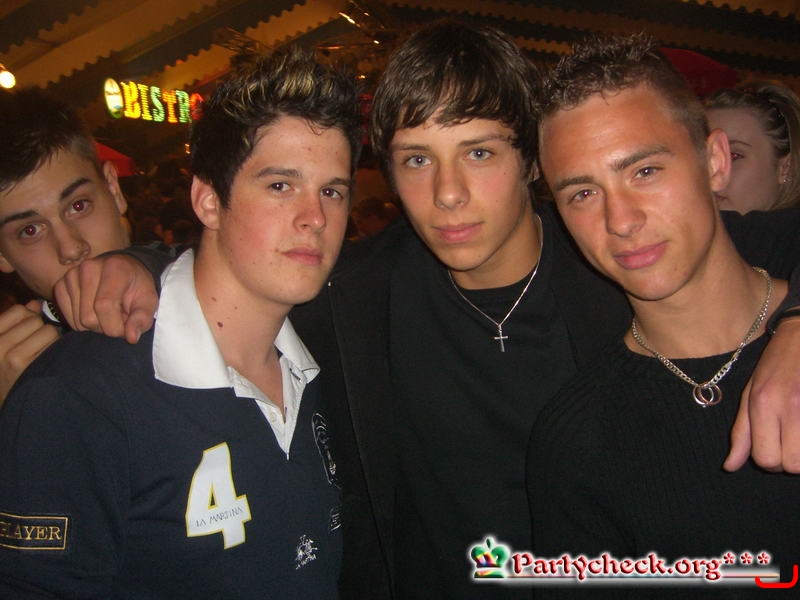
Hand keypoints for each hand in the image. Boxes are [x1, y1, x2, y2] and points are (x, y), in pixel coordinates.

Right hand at [0, 301, 59, 404]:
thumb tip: (36, 303)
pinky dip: (55, 349)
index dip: (30, 318)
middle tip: (36, 346)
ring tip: (41, 354)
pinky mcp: (24, 366)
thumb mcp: (4, 345)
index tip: (29, 331)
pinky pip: (52, 343)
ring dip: (50, 340)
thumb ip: (17, 322)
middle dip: (41, 329)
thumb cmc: (6, 373)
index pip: (18, 311)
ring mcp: (9, 355)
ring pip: (47, 330)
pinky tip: (47, 361)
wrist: (8, 405)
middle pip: (35, 319)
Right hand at [53, 254, 157, 343]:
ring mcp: (71, 275)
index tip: (126, 328)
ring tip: (108, 312)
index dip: (115, 326)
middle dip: (106, 327)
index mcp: (114, 268)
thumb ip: (142, 319)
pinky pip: (68, 317)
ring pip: (78, 321)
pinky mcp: (60, 285)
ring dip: (95, 325)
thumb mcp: (148, 302)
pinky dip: (82, 322)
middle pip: (88, 318)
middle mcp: (89, 267)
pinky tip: (93, 311)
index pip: (104, 306)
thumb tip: (131, 337)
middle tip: (118, 317)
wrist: (125, 271)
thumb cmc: (137, 288)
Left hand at [726, 317, 799, 472]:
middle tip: (789, 442)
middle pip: (791, 465)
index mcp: (763, 404)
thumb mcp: (750, 394)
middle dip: (790, 460)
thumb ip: (742, 433)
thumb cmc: (774, 366)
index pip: (765, 459)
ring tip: (798, 433)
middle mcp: (789, 406)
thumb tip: (730, 467)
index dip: (770, 462)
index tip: (773, 447)